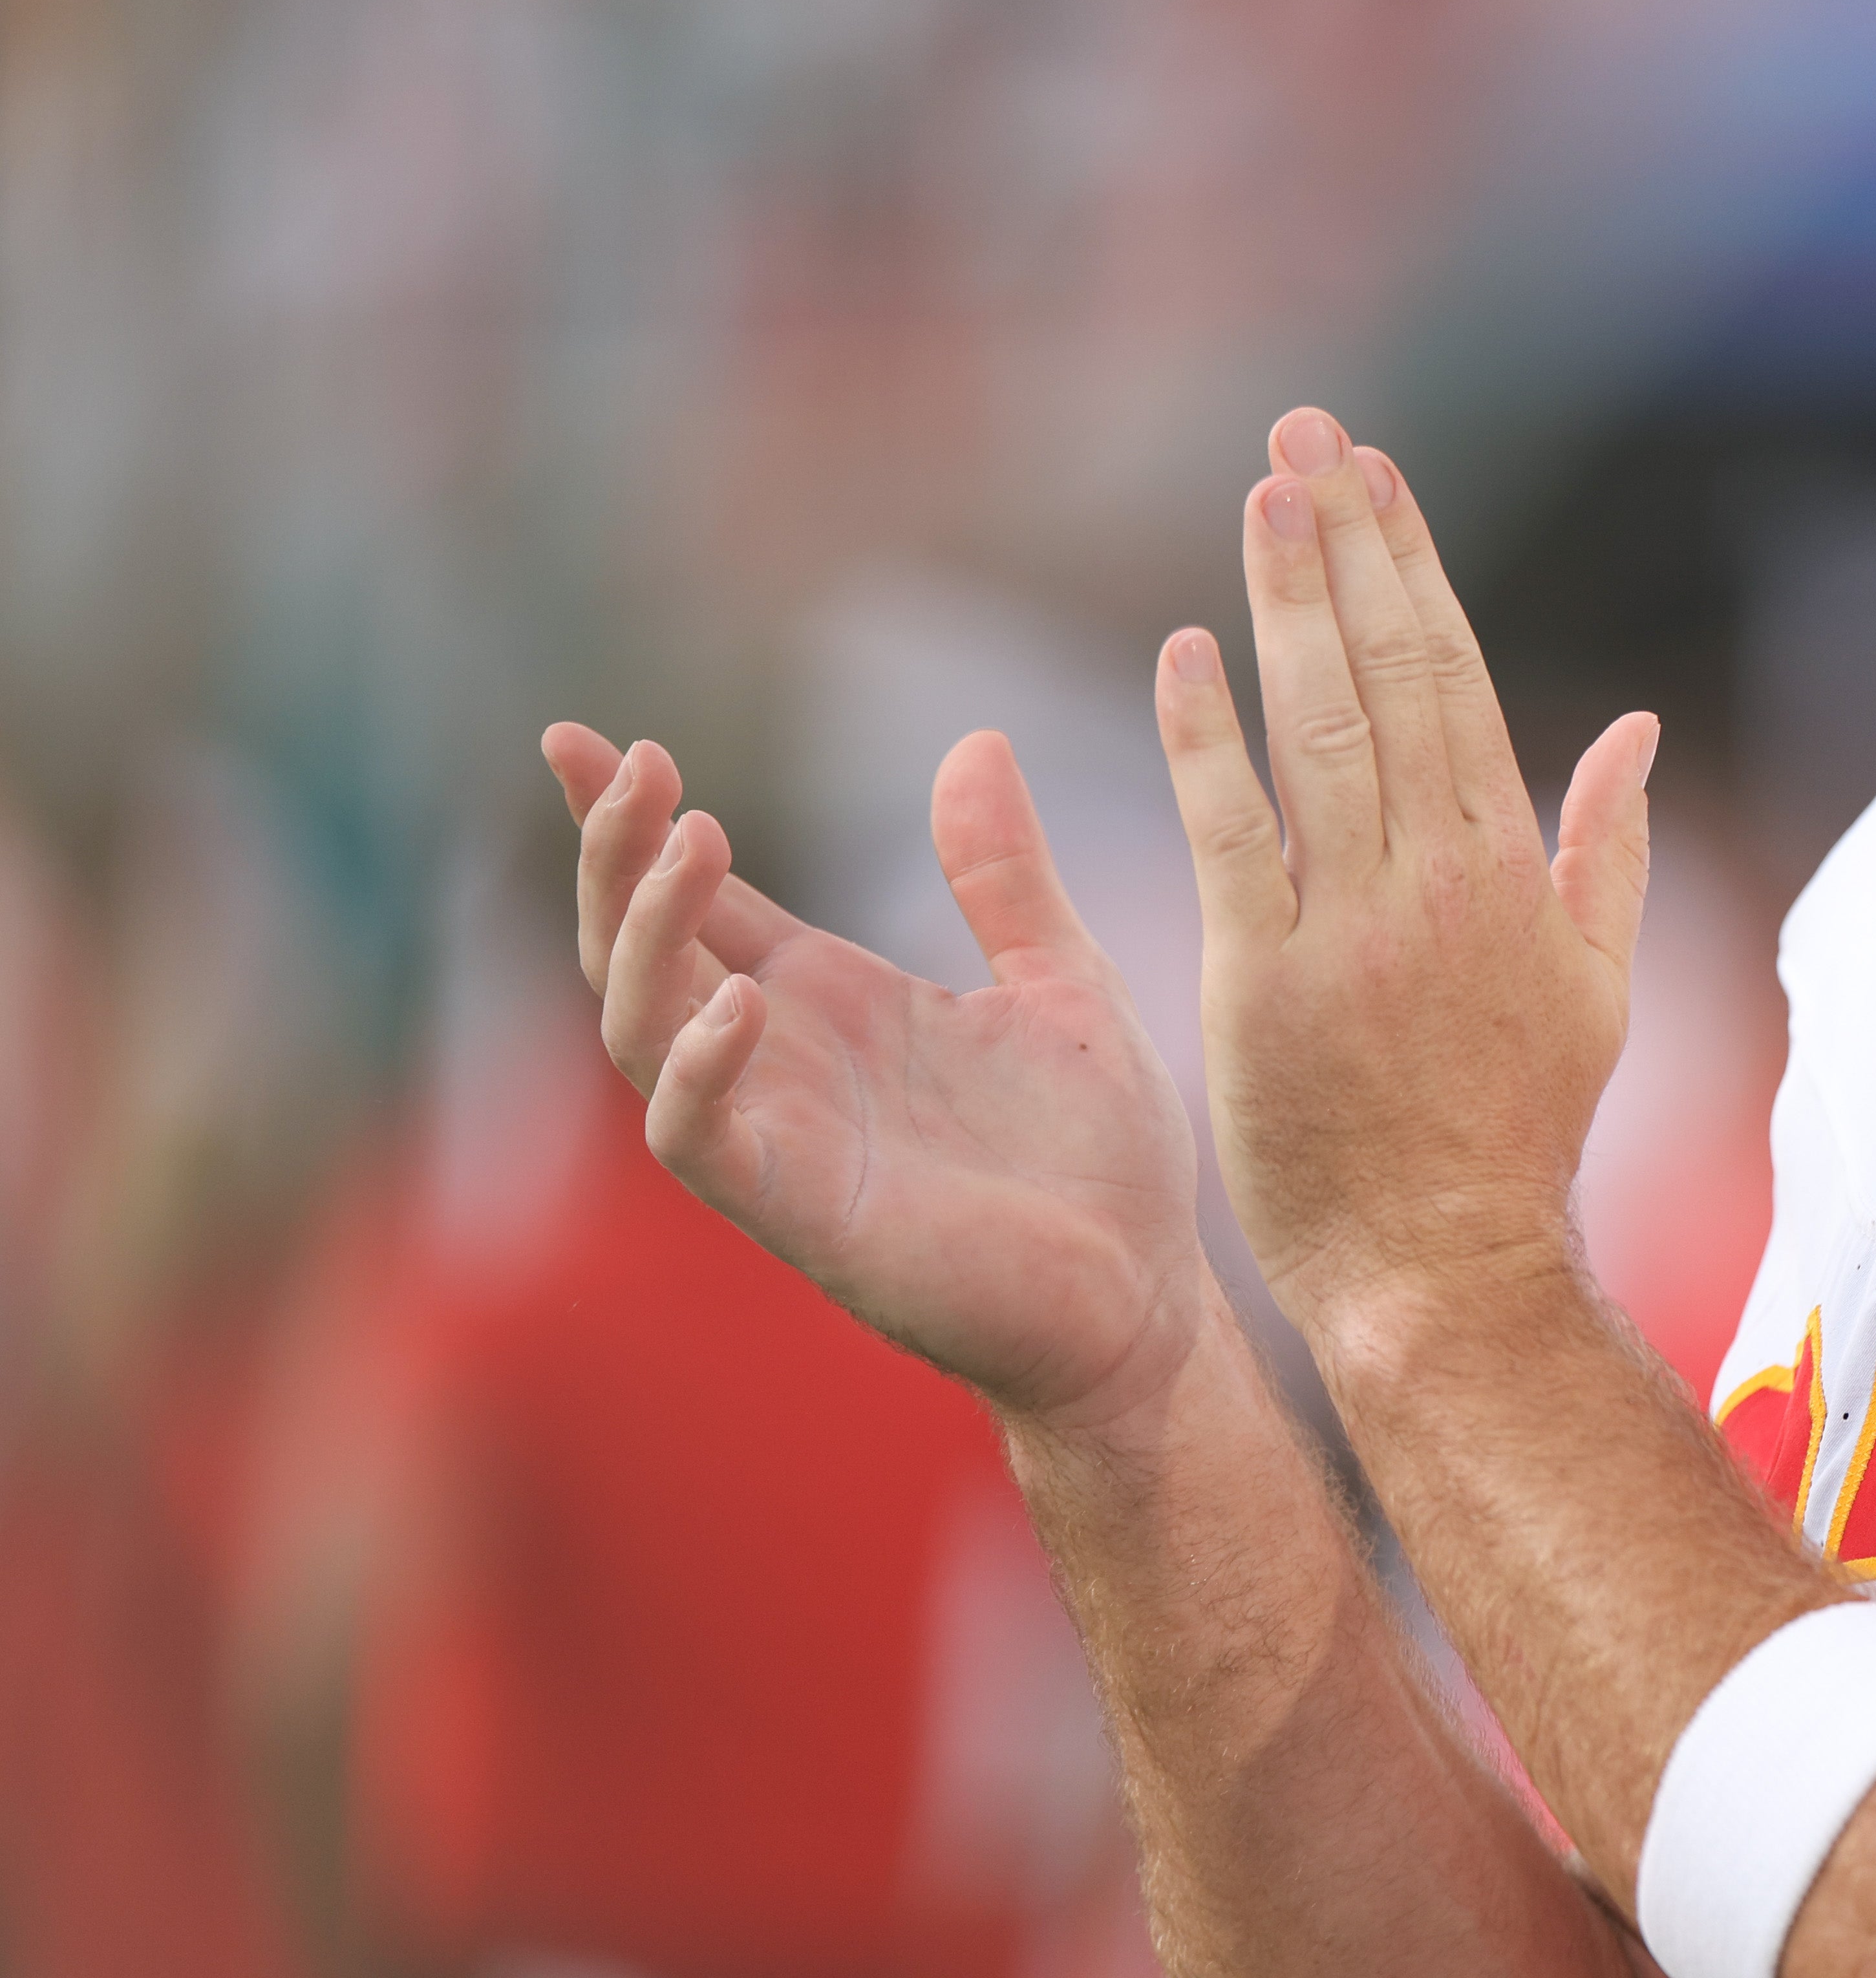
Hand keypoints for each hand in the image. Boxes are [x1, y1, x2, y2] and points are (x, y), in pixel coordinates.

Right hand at [541, 722, 1215, 1433]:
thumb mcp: (1060, 975)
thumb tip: (977, 739)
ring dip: (648, 932)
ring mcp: (780, 1137)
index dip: (629, 823)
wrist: (1147, 1295)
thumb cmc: (1098, 1155)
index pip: (698, 900)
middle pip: (641, 947)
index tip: (573, 735)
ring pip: (641, 1029)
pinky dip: (698, 1072)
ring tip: (690, 835)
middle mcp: (783, 1062)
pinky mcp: (803, 1214)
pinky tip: (736, 1003)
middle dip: (616, 854)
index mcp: (831, 1000)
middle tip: (633, 762)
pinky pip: (701, 1143)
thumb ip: (1004, 871)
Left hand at [1154, 408, 1656, 1338]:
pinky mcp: (1262, 987)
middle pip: (1390, 677)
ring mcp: (1349, 931)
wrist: (1447, 1272)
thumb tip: (1632, 730)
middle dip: (1348, 546)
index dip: (1410, 567)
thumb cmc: (1516, 1134)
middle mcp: (1435, 881)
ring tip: (1262, 495)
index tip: (1375, 475)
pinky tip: (1186, 652)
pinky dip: (1208, 741)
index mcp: (1506, 870)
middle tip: (1306, 436)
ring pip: (1319, 733)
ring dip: (1287, 604)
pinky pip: (1234, 838)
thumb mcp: (1596, 989)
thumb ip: (1604, 849)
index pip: (1454, 677)